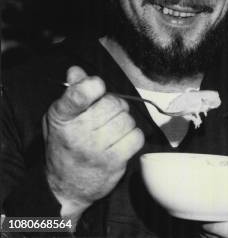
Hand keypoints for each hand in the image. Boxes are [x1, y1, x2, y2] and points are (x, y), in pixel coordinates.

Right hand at [43, 66, 144, 220]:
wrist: (65, 187)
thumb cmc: (66, 146)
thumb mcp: (61, 118)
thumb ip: (72, 93)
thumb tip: (76, 71)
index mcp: (62, 117)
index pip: (78, 96)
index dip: (91, 86)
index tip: (96, 85)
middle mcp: (78, 132)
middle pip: (113, 103)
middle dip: (114, 106)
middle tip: (104, 118)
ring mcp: (96, 149)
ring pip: (127, 119)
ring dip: (124, 123)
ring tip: (110, 133)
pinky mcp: (113, 162)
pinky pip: (136, 137)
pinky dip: (132, 138)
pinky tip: (120, 143)